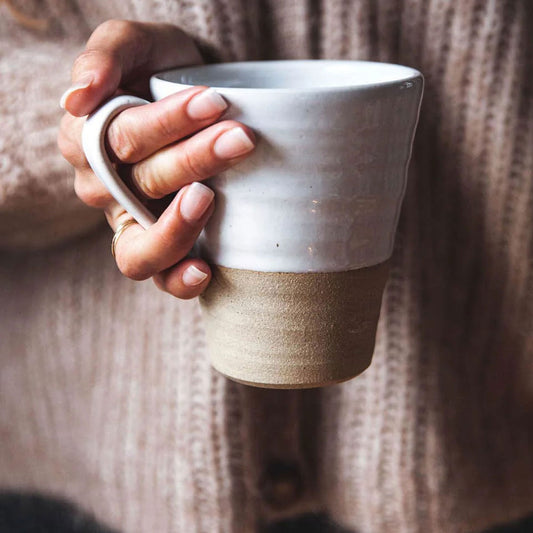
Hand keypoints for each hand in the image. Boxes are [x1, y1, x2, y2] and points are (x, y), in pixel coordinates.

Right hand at [58, 20, 255, 298]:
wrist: (198, 96)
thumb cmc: (164, 69)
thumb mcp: (138, 44)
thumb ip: (106, 56)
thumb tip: (76, 99)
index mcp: (88, 141)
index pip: (122, 138)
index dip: (168, 123)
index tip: (215, 102)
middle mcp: (104, 190)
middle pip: (143, 183)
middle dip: (195, 160)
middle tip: (240, 138)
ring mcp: (131, 225)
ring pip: (143, 246)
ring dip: (181, 225)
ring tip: (210, 197)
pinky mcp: (162, 249)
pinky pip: (160, 277)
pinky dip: (178, 279)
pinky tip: (204, 270)